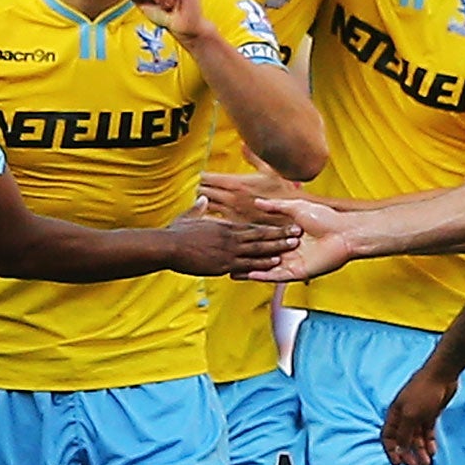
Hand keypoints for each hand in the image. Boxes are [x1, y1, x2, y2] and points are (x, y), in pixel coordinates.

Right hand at [165, 198, 299, 276]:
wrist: (167, 246)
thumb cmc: (175, 233)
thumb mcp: (188, 217)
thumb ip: (198, 209)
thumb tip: (202, 199)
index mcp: (224, 227)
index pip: (251, 228)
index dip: (268, 228)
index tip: (281, 226)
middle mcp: (229, 238)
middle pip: (259, 236)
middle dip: (279, 235)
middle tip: (297, 234)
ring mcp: (227, 252)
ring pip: (258, 250)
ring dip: (276, 248)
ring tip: (292, 247)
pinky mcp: (223, 264)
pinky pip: (247, 265)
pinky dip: (262, 263)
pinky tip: (274, 263)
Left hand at [197, 167, 297, 221]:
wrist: (291, 214)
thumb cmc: (283, 191)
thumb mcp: (269, 170)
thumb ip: (253, 157)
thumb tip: (243, 145)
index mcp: (236, 182)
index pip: (207, 178)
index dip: (204, 177)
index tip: (205, 177)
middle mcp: (231, 198)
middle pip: (203, 192)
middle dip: (202, 189)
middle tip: (204, 189)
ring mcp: (232, 212)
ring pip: (206, 207)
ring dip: (205, 204)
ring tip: (208, 202)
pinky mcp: (235, 225)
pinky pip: (215, 221)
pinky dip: (212, 217)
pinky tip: (216, 215)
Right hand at [242, 196, 354, 281]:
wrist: (343, 232)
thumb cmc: (325, 218)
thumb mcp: (296, 208)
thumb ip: (276, 207)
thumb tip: (258, 202)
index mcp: (288, 238)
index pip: (264, 241)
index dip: (248, 242)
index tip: (232, 241)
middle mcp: (289, 252)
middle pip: (263, 257)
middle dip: (245, 260)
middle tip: (227, 260)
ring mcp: (293, 263)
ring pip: (267, 269)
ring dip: (250, 271)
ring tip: (231, 272)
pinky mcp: (299, 272)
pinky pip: (278, 276)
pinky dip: (264, 276)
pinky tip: (249, 275)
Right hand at [380, 362, 456, 464]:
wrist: (442, 375)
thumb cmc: (423, 393)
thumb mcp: (410, 415)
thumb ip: (404, 433)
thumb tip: (399, 449)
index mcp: (394, 415)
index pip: (388, 437)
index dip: (391, 451)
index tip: (397, 464)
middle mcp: (404, 417)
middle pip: (403, 440)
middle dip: (408, 454)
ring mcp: (418, 416)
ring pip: (416, 438)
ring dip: (420, 451)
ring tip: (427, 463)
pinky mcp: (430, 415)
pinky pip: (427, 433)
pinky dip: (429, 443)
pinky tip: (433, 451)